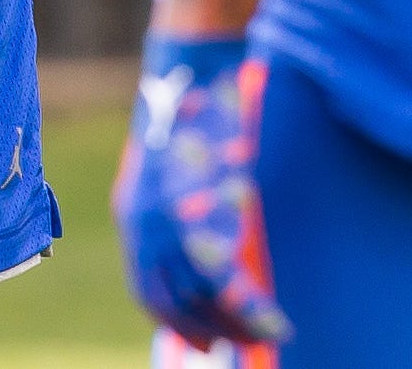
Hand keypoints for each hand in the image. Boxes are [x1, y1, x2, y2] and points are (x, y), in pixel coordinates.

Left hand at [113, 31, 288, 351]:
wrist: (196, 70)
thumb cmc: (189, 105)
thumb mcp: (170, 163)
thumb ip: (173, 202)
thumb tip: (195, 228)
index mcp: (131, 214)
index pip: (147, 287)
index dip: (171, 318)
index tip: (196, 336)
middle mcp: (144, 228)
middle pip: (171, 303)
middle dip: (201, 329)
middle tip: (230, 345)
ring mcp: (173, 229)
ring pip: (204, 301)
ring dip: (236, 326)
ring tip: (263, 336)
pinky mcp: (207, 221)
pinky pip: (234, 288)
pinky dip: (257, 314)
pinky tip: (280, 328)